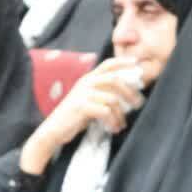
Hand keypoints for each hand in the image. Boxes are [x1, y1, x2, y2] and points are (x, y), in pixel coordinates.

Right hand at [19, 58, 144, 175]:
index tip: (137, 63)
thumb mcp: (87, 100)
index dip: (123, 62)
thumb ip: (102, 94)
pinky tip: (113, 129)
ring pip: (112, 99)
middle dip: (129, 92)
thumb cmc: (73, 118)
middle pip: (115, 80)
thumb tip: (125, 96)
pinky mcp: (81, 107)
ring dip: (121, 113)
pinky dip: (112, 121)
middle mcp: (86, 83)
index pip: (108, 64)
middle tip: (138, 104)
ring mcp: (83, 94)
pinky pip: (105, 111)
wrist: (53, 130)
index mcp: (88, 79)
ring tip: (122, 124)